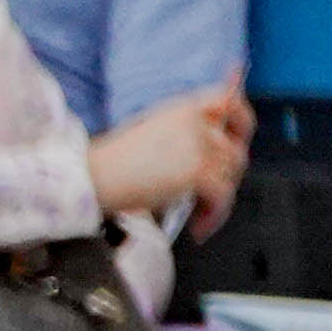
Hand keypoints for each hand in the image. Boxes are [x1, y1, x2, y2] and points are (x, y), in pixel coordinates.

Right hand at [90, 85, 248, 222]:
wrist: (92, 177)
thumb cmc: (111, 165)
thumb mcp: (151, 136)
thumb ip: (183, 136)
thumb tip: (208, 155)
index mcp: (183, 108)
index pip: (227, 101)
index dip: (239, 117)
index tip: (239, 134)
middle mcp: (196, 122)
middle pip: (234, 150)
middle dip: (227, 176)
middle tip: (213, 194)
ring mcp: (199, 145)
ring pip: (230, 176)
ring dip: (217, 201)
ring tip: (199, 217)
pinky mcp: (198, 171)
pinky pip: (222, 196)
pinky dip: (214, 216)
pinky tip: (197, 229)